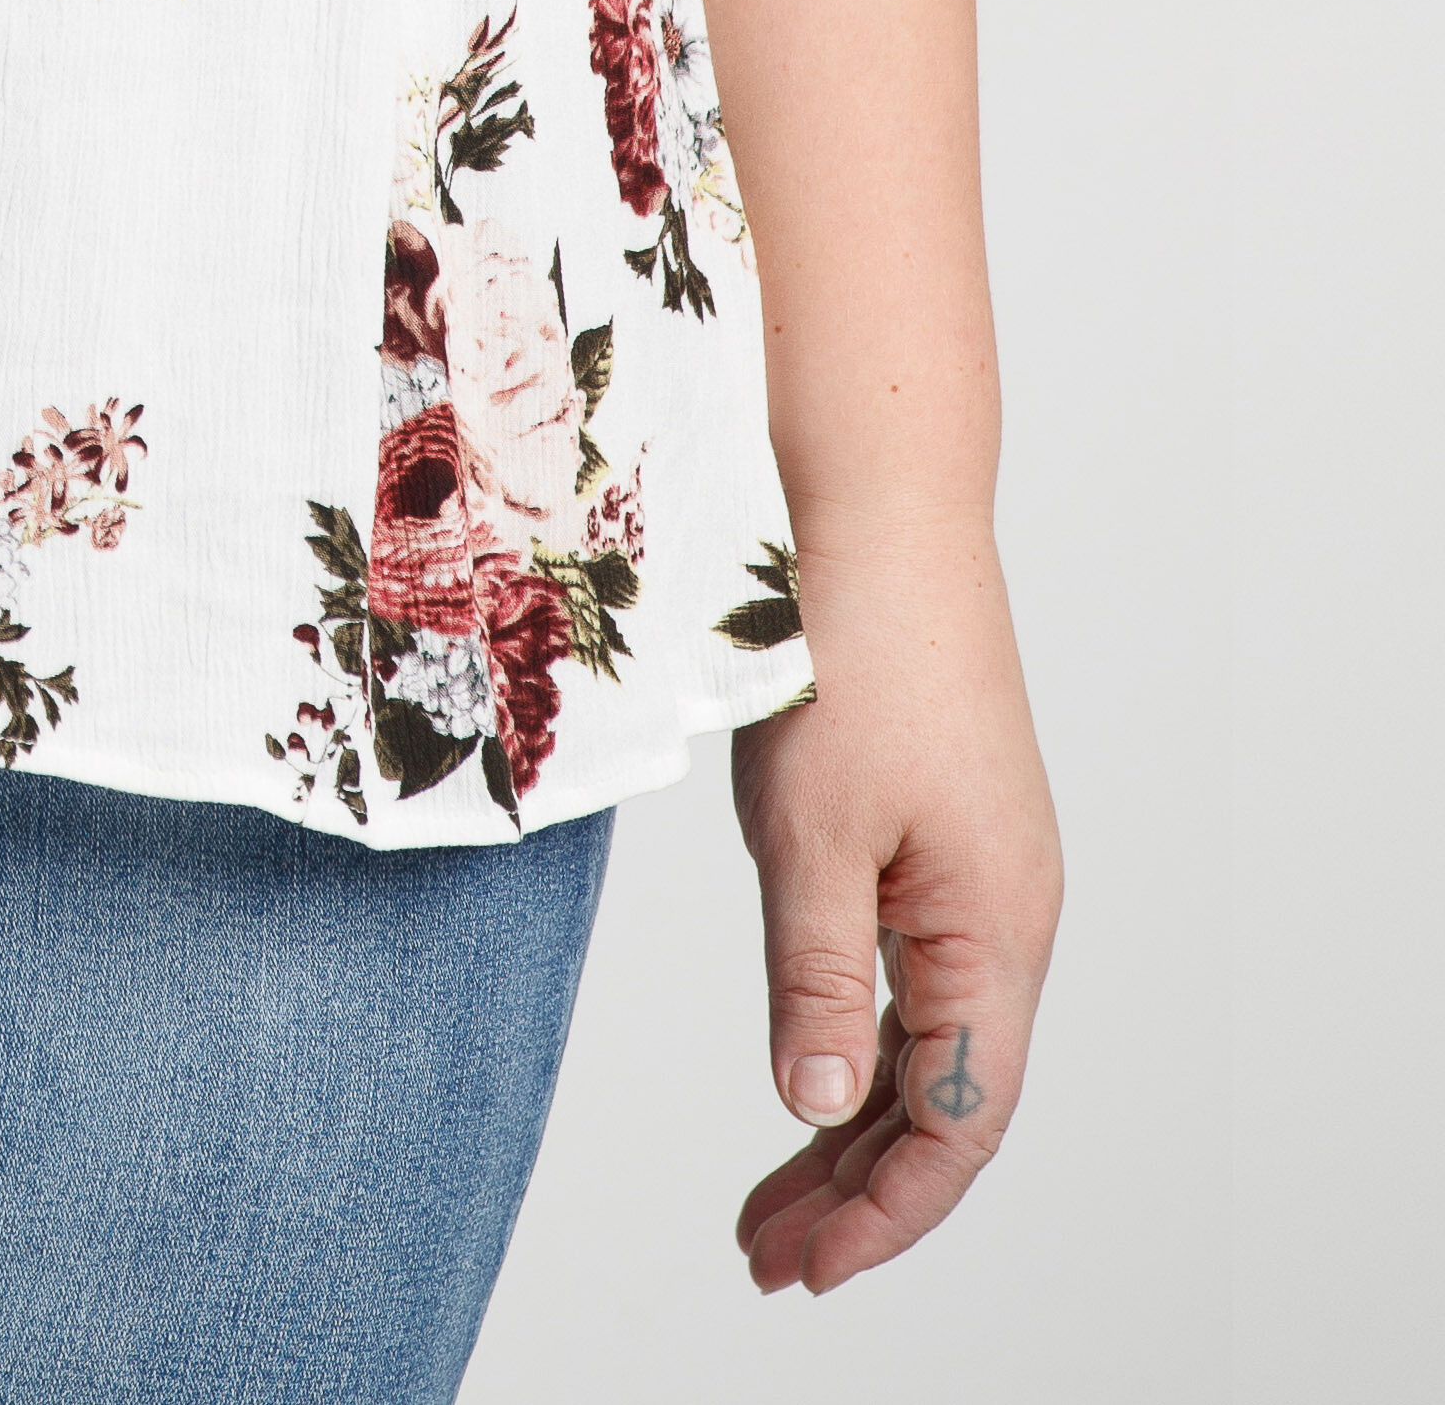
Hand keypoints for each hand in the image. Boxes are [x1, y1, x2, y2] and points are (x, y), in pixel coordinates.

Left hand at [729, 518, 1060, 1291]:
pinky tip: (809, 1068)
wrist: (878, 508)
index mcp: (995, 930)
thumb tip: (815, 1107)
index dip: (883, 1210)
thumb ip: (815, 975)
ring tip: (770, 1200)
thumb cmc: (848, 648)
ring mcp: (979, 874)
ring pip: (925, 1041)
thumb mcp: (810, 828)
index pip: (957, 1123)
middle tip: (766, 1256)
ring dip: (852, 1124)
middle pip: (945, 1099)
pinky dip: (855, 1036)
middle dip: (858, 1190)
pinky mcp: (943, 835)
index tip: (802, 1265)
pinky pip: (913, 975)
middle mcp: (1007, 917)